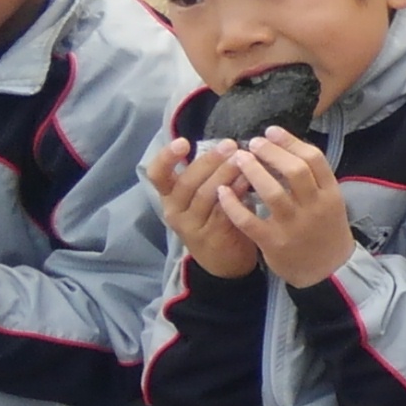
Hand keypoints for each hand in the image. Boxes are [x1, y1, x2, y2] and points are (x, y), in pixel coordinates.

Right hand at [147, 139, 263, 280]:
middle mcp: (175, 211)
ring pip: (206, 195)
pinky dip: (236, 192)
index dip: (166, 157)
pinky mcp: (212, 236)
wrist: (224, 262)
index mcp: (169, 197)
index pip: (157, 175)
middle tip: (229, 145)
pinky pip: (223, 210)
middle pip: (186, 182)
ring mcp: (192, 225)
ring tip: (242, 158)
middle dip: (209, 161)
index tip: (183, 142)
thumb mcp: (203, 197)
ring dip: (225, 173)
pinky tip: (248, 180)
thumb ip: (207, 175)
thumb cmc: (214, 220)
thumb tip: (227, 145)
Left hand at [223, 130, 355, 288]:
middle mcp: (315, 207)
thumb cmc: (325, 232)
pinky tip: (222, 191)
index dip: (291, 141)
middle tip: (252, 143)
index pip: (314, 159)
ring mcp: (294, 226)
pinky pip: (249, 220)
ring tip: (238, 159)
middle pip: (294, 171)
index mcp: (330, 194)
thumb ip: (313, 180)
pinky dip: (233, 204)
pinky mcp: (274, 242)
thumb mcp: (330, 203)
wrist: (329, 272)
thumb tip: (286, 147)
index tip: (271, 131)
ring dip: (252, 171)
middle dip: (271, 152)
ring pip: (272, 192)